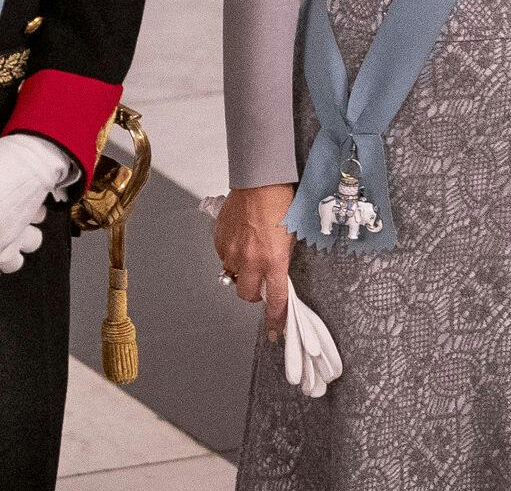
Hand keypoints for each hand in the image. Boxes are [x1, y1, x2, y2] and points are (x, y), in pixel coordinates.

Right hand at [214, 183, 295, 340]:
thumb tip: (277, 274)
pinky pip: (224, 257)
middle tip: (259, 283)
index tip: (276, 329)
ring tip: (250, 251)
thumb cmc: (279, 202)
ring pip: (233, 275)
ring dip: (241, 271)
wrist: (259, 181)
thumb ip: (282, 260)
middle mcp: (251, 260)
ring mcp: (233, 251)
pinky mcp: (220, 240)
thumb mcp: (291, 236)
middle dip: (253, 294)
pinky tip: (240, 239)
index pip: (276, 300)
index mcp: (274, 261)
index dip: (276, 319)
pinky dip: (231, 254)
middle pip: (246, 295)